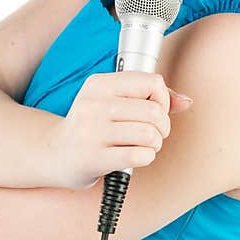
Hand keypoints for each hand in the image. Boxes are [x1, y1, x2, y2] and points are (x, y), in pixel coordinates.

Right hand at [43, 71, 193, 189]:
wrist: (54, 154)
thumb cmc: (90, 127)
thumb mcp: (113, 103)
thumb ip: (150, 98)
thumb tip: (186, 101)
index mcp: (99, 84)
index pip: (152, 81)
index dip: (163, 99)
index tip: (155, 111)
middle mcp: (94, 104)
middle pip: (155, 112)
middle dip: (162, 127)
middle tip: (152, 134)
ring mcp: (91, 131)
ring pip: (150, 134)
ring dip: (155, 144)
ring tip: (143, 146)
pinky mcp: (93, 158)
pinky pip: (140, 155)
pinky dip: (146, 157)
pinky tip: (136, 157)